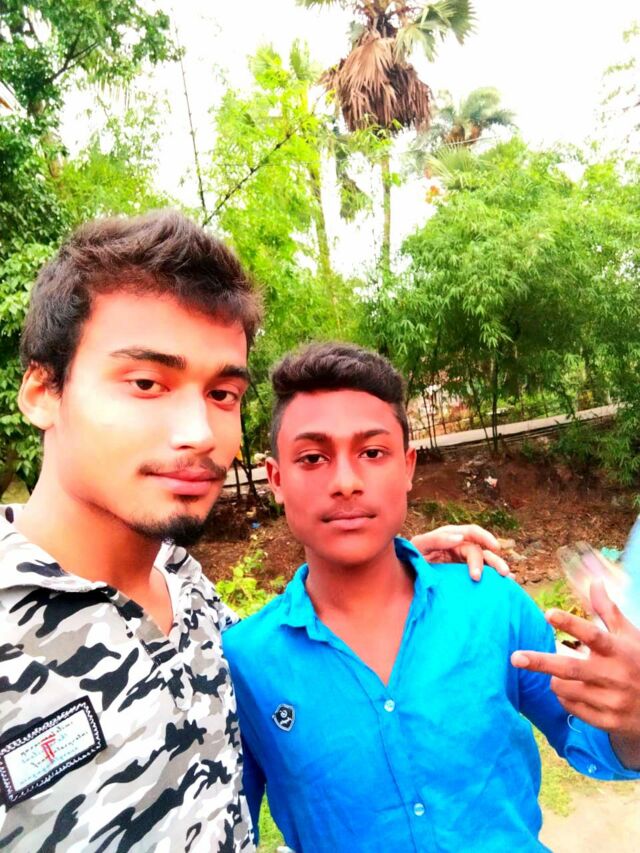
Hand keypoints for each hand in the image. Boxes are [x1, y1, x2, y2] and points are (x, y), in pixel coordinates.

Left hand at [410, 524, 509, 580]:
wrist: (406, 575)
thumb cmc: (411, 557)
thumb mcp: (419, 546)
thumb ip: (436, 540)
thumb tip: (460, 537)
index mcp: (451, 536)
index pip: (472, 533)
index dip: (485, 537)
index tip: (495, 547)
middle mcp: (460, 547)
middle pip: (481, 551)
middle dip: (492, 561)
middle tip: (498, 574)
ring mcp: (463, 562)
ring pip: (486, 562)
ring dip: (497, 567)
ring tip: (507, 577)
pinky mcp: (464, 575)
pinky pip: (482, 575)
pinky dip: (494, 579)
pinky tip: (507, 585)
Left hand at [511, 581, 639, 767]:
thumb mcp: (630, 636)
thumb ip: (609, 611)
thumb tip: (595, 582)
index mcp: (620, 651)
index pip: (593, 635)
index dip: (570, 624)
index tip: (547, 613)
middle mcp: (615, 676)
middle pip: (571, 668)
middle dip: (540, 662)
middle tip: (514, 657)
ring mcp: (611, 702)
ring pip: (565, 689)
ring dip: (553, 679)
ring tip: (556, 672)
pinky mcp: (607, 722)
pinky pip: (572, 708)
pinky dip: (564, 697)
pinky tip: (572, 690)